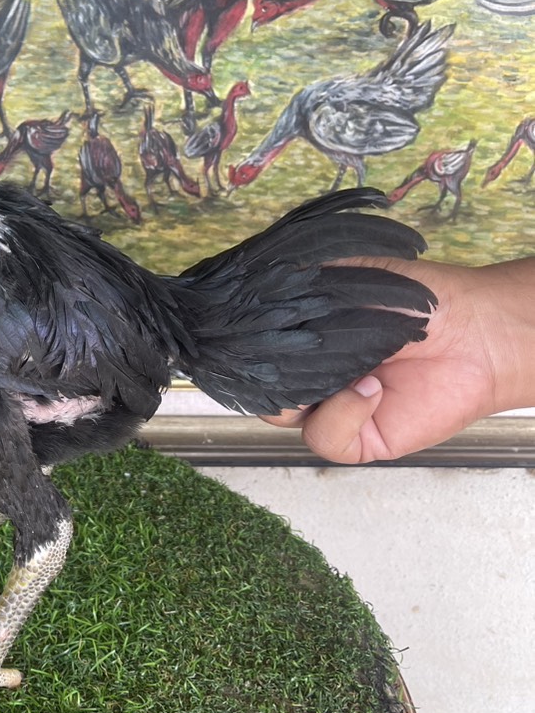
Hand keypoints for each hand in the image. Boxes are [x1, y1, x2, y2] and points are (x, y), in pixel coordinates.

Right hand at [262, 257, 534, 462]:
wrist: (472, 329)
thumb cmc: (411, 297)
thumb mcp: (339, 274)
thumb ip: (291, 286)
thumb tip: (245, 294)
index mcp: (296, 338)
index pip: (246, 350)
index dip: (241, 344)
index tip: (242, 328)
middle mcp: (306, 374)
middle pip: (254, 383)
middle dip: (267, 365)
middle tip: (295, 344)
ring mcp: (328, 407)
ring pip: (279, 415)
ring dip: (305, 387)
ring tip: (348, 362)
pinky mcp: (356, 438)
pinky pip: (323, 437)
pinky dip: (342, 412)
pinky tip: (372, 386)